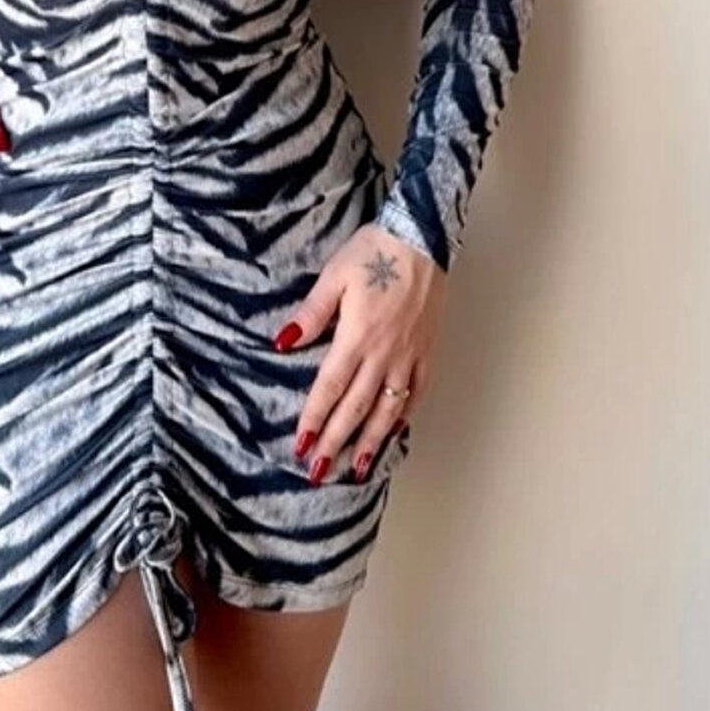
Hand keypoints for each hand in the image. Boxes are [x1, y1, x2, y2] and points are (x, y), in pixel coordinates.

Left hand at [274, 223, 445, 481]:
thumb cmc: (374, 252)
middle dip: (337, 442)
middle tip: (321, 471)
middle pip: (356, 407)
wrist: (421, 238)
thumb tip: (282, 342)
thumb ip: (311, 314)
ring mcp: (409, 355)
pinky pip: (416, 390)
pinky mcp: (426, 349)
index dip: (315, 419)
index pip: (330, 388)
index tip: (303, 446)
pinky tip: (395, 430)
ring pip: (389, 407)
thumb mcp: (333, 277)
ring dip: (371, 440)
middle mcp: (383, 354)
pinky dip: (405, 414)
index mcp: (356, 337)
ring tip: (359, 466)